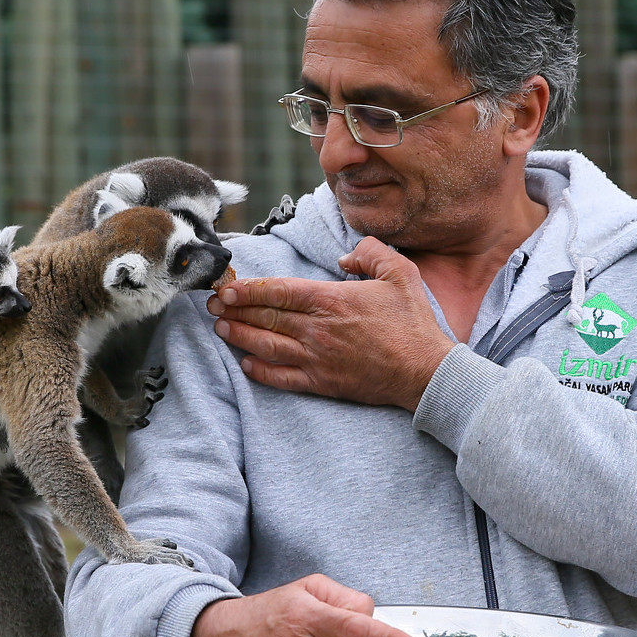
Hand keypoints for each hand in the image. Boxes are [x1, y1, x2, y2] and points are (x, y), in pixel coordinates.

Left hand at [205, 238, 454, 410]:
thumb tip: (345, 255)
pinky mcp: (321, 383)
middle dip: (234, 310)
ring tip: (221, 329)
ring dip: (239, 336)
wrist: (424, 372)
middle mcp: (317, 330)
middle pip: (265, 317)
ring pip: (266, 346)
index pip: (278, 292)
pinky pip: (281, 378)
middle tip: (212, 305)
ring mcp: (317, 359)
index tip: (227, 287)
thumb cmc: (412, 323)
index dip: (247, 289)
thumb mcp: (400, 273)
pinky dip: (260, 371)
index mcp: (330, 301)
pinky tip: (247, 363)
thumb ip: (370, 253)